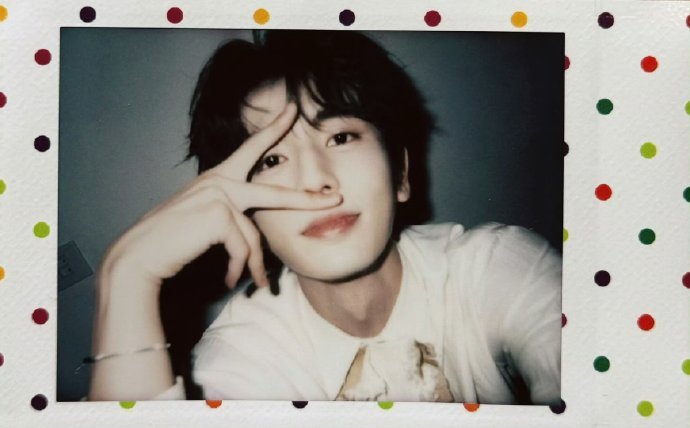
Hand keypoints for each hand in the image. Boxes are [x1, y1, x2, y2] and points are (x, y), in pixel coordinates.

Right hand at [103, 103, 340, 289]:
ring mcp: (219, 195)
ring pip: (254, 236)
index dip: (273, 128)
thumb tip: (254, 240)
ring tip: (261, 285)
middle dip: (307, 200)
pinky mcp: (218, 215)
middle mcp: (220, 180)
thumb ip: (231, 219)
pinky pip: (241, 248)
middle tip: (334, 200)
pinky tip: (228, 281)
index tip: (292, 110)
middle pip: (275, 192)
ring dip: (256, 266)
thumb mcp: (206, 222)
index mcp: (218, 177)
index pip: (251, 148)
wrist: (141, 255)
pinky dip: (237, 268)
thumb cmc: (173, 240)